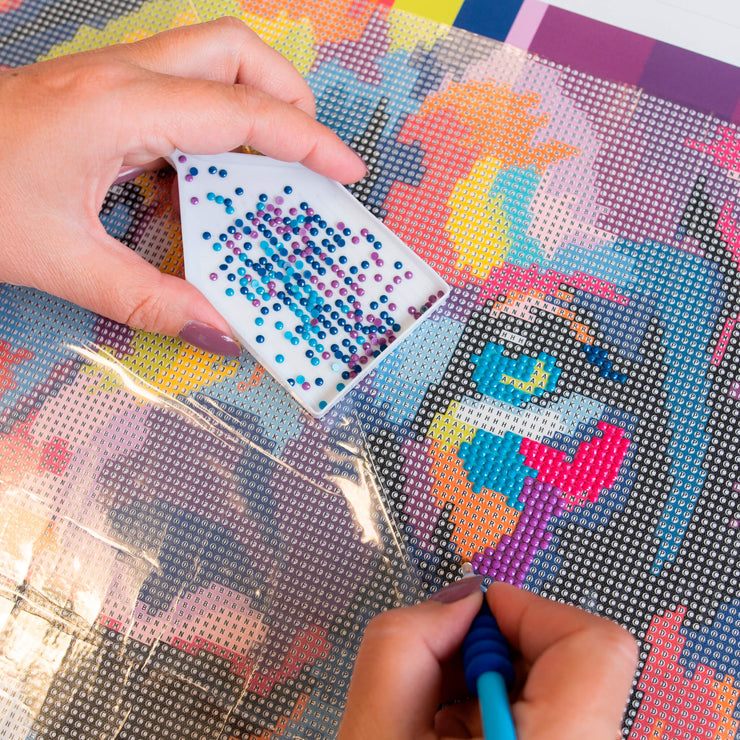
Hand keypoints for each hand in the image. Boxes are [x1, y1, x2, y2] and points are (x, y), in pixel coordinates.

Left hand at [0, 17, 365, 354]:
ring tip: (271, 164)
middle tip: (308, 155)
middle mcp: (122, 76)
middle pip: (233, 50)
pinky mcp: (99, 92)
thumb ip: (151, 302)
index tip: (349, 171)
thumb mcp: (66, 264)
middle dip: (288, 94)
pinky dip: (211, 125)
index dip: (306, 141)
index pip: (241, 111)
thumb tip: (223, 333)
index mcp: (120, 109)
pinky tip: (202, 180)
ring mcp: (108, 76)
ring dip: (253, 101)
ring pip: (207, 58)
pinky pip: (178, 90)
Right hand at [338, 579, 637, 739]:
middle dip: (494, 649)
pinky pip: (548, 715)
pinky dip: (496, 712)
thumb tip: (453, 600)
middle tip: (440, 682)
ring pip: (555, 688)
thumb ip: (402, 643)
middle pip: (571, 657)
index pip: (593, 642)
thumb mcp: (373, 735)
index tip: (474, 617)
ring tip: (439, 725)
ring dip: (490, 685)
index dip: (528, 609)